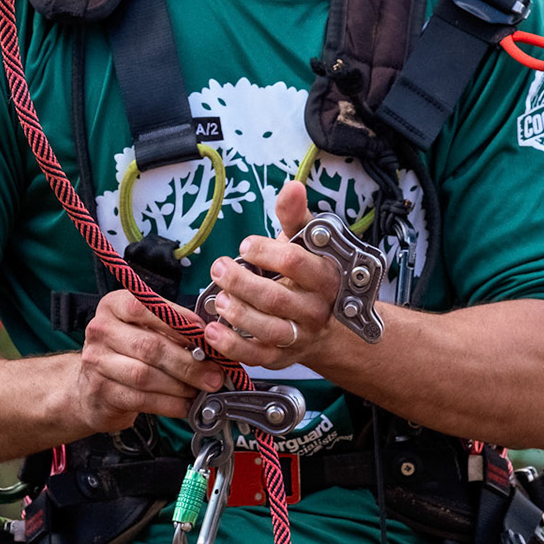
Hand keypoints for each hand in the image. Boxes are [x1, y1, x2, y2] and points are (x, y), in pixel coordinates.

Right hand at [66, 289, 223, 433]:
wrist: (91, 386)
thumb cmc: (126, 351)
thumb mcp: (143, 328)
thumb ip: (172, 327)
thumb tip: (211, 339)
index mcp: (114, 306)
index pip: (146, 308)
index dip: (180, 323)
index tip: (206, 337)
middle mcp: (101, 330)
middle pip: (149, 346)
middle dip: (188, 362)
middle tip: (214, 373)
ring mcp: (97, 362)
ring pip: (146, 375)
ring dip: (180, 385)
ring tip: (201, 389)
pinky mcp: (101, 391)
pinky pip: (141, 399)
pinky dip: (169, 404)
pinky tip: (185, 404)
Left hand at [201, 181, 344, 370]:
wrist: (330, 324)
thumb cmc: (310, 274)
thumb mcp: (307, 242)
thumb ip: (295, 215)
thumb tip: (292, 186)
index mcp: (324, 275)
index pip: (294, 261)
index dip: (264, 251)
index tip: (245, 246)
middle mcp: (316, 308)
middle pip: (276, 297)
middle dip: (241, 282)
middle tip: (219, 268)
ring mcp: (301, 335)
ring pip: (268, 328)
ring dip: (238, 314)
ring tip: (219, 300)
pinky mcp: (284, 356)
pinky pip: (258, 355)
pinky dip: (232, 346)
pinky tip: (213, 331)